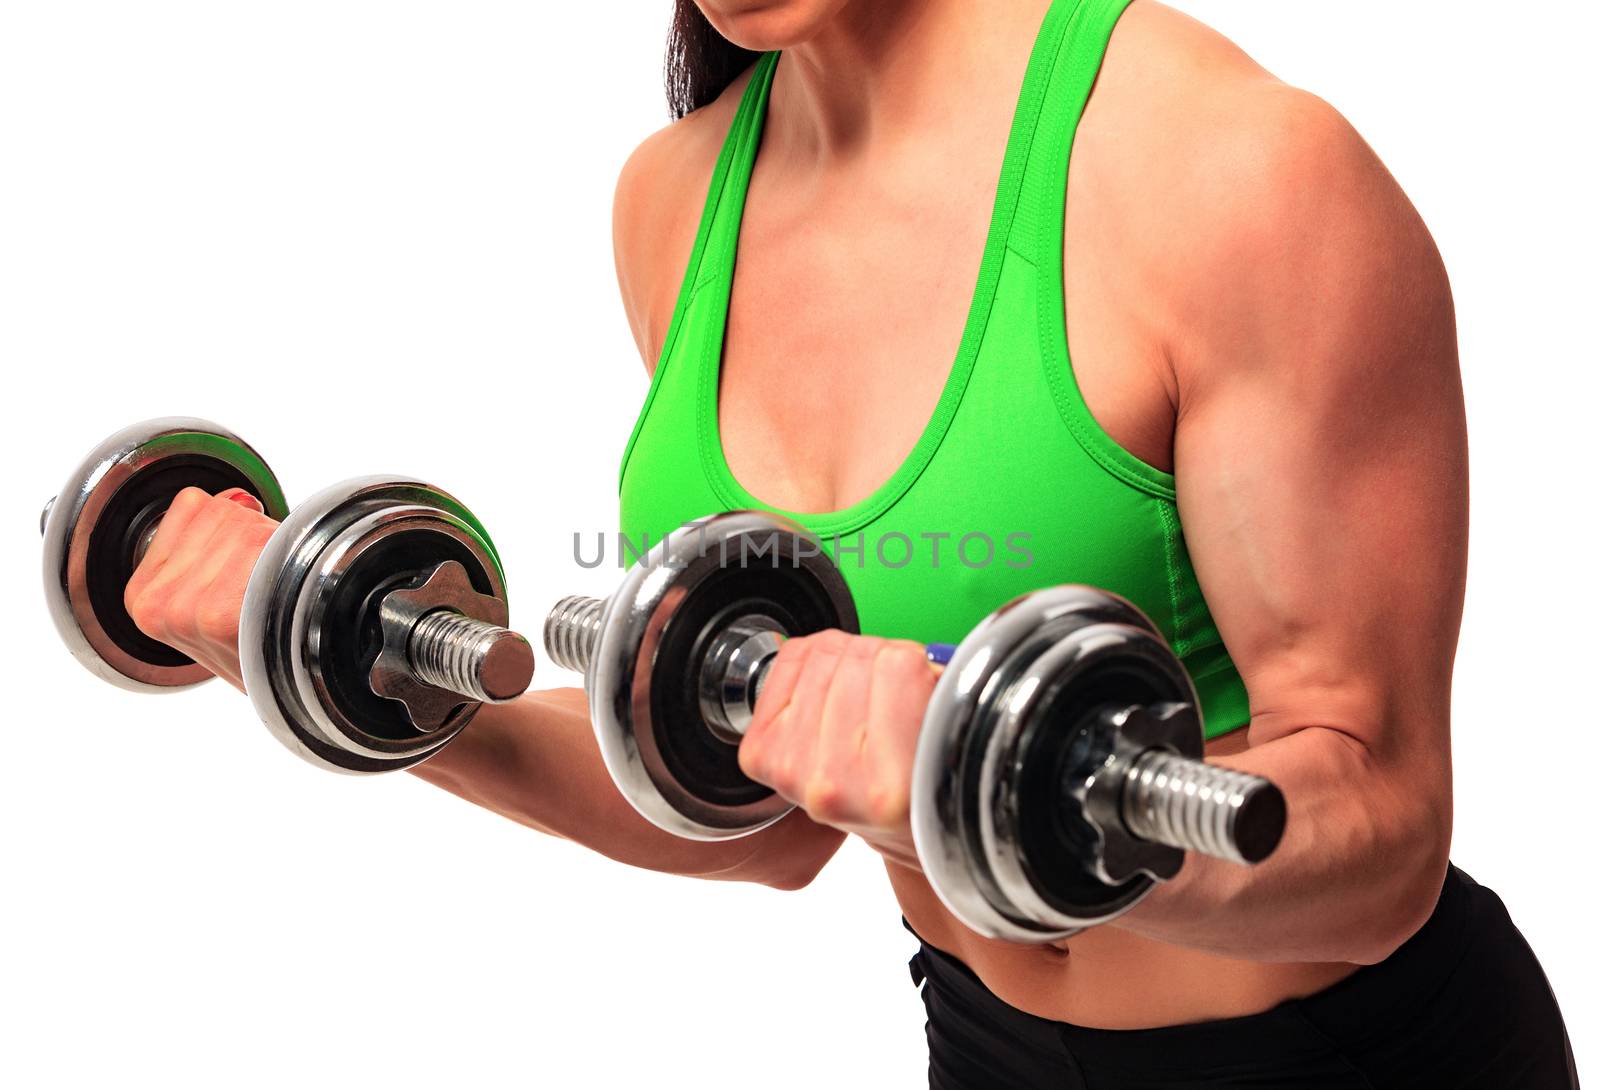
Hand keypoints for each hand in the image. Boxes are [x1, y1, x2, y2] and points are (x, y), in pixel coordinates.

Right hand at [123, 487, 278, 691]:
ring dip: (269, 547)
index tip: (239, 561)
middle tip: (261, 585)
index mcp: (142, 598)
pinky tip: (280, 588)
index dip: (229, 526)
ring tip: (270, 590)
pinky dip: (285, 553)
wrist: (297, 682)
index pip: (190, 507)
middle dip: (249, 538)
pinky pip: (263, 539)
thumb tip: (228, 499)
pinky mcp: (223, 610)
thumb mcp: (212, 600)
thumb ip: (203, 546)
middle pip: (220, 513)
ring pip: (244, 523)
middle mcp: (157, 603)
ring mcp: (188, 606)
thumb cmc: (258, 643)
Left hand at [737, 630, 937, 868]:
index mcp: (893, 787)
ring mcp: (790, 768)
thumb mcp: (948, 746)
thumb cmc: (917, 784)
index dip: (916, 665)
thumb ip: (940, 698)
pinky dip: (811, 663)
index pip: (900, 664)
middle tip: (890, 691)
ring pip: (822, 653)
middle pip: (859, 655)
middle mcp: (834, 783)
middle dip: (882, 662)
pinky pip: (788, 662)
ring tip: (862, 695)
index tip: (918, 686)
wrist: (884, 828)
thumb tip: (913, 650)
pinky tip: (828, 691)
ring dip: (848, 661)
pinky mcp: (761, 753)